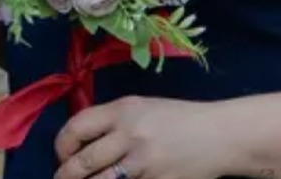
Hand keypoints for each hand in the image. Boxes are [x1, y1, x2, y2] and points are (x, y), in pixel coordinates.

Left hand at [54, 95, 227, 178]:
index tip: (64, 157)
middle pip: (82, 163)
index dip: (62, 146)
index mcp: (124, 109)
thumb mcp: (145, 108)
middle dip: (65, 177)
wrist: (219, 135)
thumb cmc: (179, 119)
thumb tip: (80, 144)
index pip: (76, 127)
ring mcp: (142, 163)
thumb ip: (114, 122)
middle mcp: (130, 134)